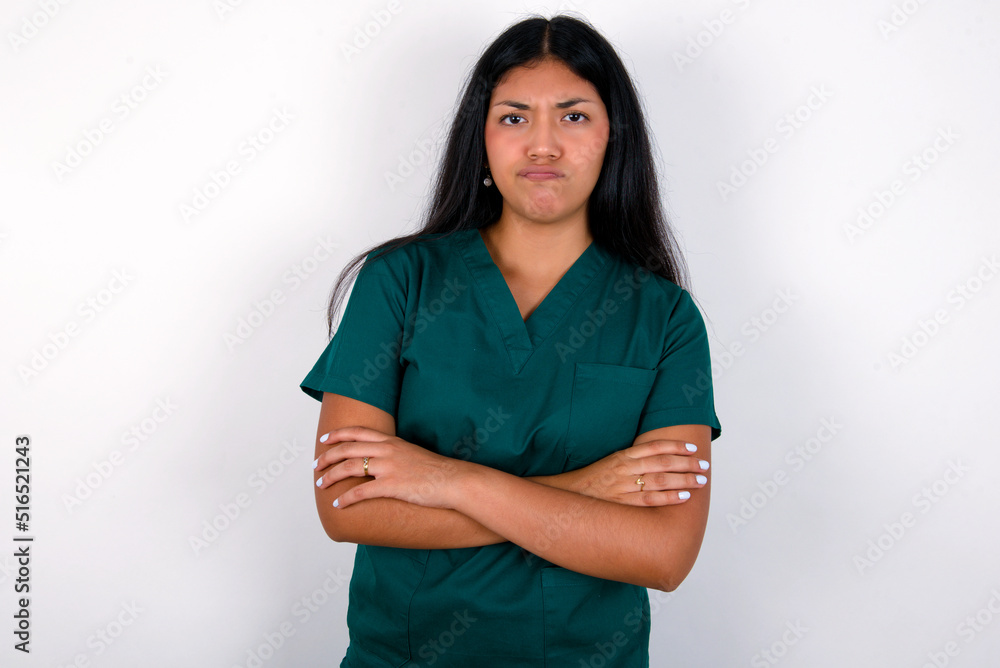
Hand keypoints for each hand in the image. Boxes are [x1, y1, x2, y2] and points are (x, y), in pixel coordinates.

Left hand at [313, 426, 466, 509]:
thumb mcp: (412, 452)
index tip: (324, 440)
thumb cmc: (436, 470)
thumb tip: (380, 460)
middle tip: (316, 467)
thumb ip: (394, 453)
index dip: (337, 435)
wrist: (453, 480)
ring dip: (331, 477)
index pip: (357, 432)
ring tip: (321, 486)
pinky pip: (361, 492)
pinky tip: (338, 504)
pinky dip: (346, 499)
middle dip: (327, 458)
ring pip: (349, 468)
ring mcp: (388, 467)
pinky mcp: (391, 486)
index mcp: (391, 441)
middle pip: (347, 449)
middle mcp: (387, 451)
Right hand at [569, 438, 708, 505]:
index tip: (692, 448)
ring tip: (700, 481)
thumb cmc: (592, 480)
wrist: (568, 496)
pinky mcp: (622, 504)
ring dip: (683, 480)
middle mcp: (624, 469)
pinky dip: (668, 498)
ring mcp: (623, 486)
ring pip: (660, 481)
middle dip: (686, 463)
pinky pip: (650, 500)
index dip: (675, 446)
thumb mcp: (610, 462)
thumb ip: (632, 459)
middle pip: (662, 463)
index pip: (654, 447)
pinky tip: (684, 497)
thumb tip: (658, 458)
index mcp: (622, 456)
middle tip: (704, 465)